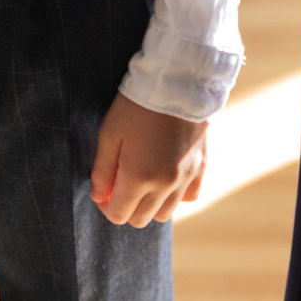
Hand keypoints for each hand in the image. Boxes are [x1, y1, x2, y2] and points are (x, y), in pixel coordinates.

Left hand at [90, 92, 206, 226]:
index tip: (105, 191)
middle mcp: (164, 184)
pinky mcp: (201, 167)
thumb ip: (102, 171)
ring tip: (144, 180)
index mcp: (138, 177)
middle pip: (141, 219)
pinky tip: (167, 176)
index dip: (107, 207)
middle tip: (121, 185)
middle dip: (127, 207)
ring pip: (165, 213)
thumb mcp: (109, 134)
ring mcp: (186, 177)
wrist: (177, 81)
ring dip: (151, 204)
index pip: (118, 215)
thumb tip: (99, 197)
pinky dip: (176, 194)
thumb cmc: (137, 106)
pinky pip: (189, 197)